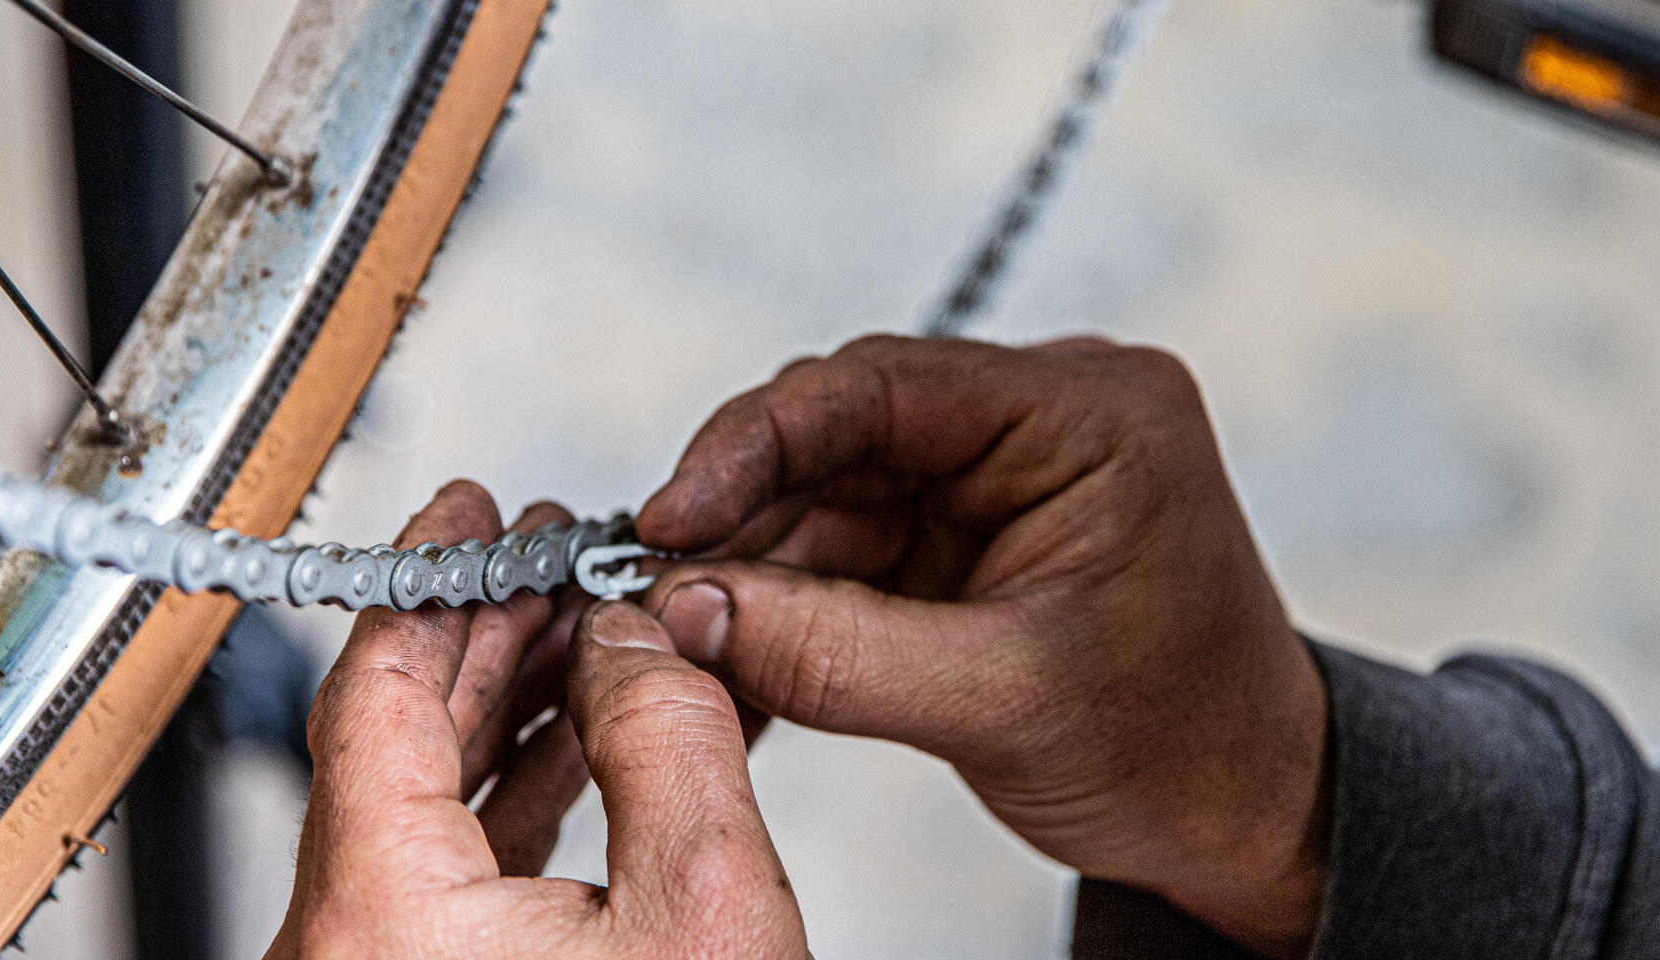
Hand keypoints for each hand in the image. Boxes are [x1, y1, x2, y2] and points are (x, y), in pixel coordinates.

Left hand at [266, 482, 807, 959]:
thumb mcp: (706, 907)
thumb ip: (669, 741)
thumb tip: (633, 638)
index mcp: (382, 911)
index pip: (373, 689)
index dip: (431, 578)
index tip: (467, 513)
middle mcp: (348, 942)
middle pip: (391, 734)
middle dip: (484, 628)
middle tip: (540, 553)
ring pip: (418, 799)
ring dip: (506, 703)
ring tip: (581, 630)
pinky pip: (444, 866)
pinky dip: (509, 788)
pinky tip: (577, 738)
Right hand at [636, 335, 1327, 957]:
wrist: (1244, 810)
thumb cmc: (1177, 745)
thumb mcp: (1000, 701)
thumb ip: (832, 653)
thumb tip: (681, 609)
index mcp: (1088, 414)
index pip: (883, 387)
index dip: (752, 443)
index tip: (667, 516)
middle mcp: (1038, 417)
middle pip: (837, 432)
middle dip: (738, 515)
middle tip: (646, 588)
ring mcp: (995, 470)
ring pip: (823, 493)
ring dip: (747, 568)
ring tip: (674, 637)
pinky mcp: (962, 527)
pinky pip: (843, 545)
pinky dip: (782, 600)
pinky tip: (727, 646)